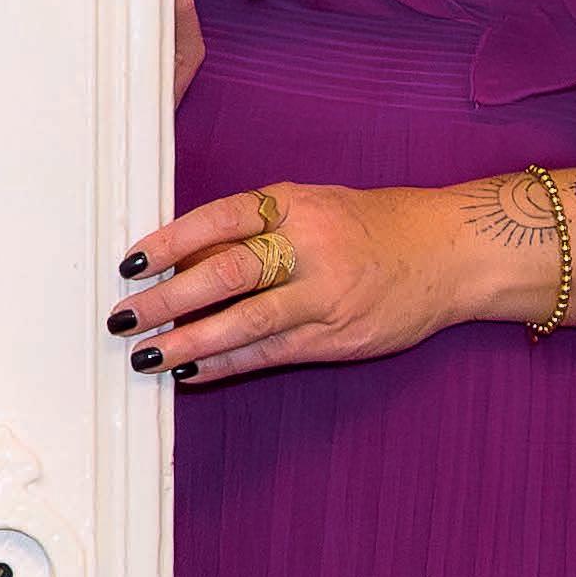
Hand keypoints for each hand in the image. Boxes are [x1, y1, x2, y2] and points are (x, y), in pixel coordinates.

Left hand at [109, 178, 472, 383]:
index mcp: (298, 205)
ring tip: (147, 355)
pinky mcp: (339, 337)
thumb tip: (184, 260)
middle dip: (168, 299)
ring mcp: (327, 296)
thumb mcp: (316, 208)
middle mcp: (311, 247)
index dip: (172, 242)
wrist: (451, 253)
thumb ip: (257, 230)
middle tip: (124, 317)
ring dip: (189, 341)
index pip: (222, 218)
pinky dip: (227, 363)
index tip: (132, 263)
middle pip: (227, 273)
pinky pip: (271, 353)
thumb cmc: (374, 227)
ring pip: (245, 322)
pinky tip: (194, 371)